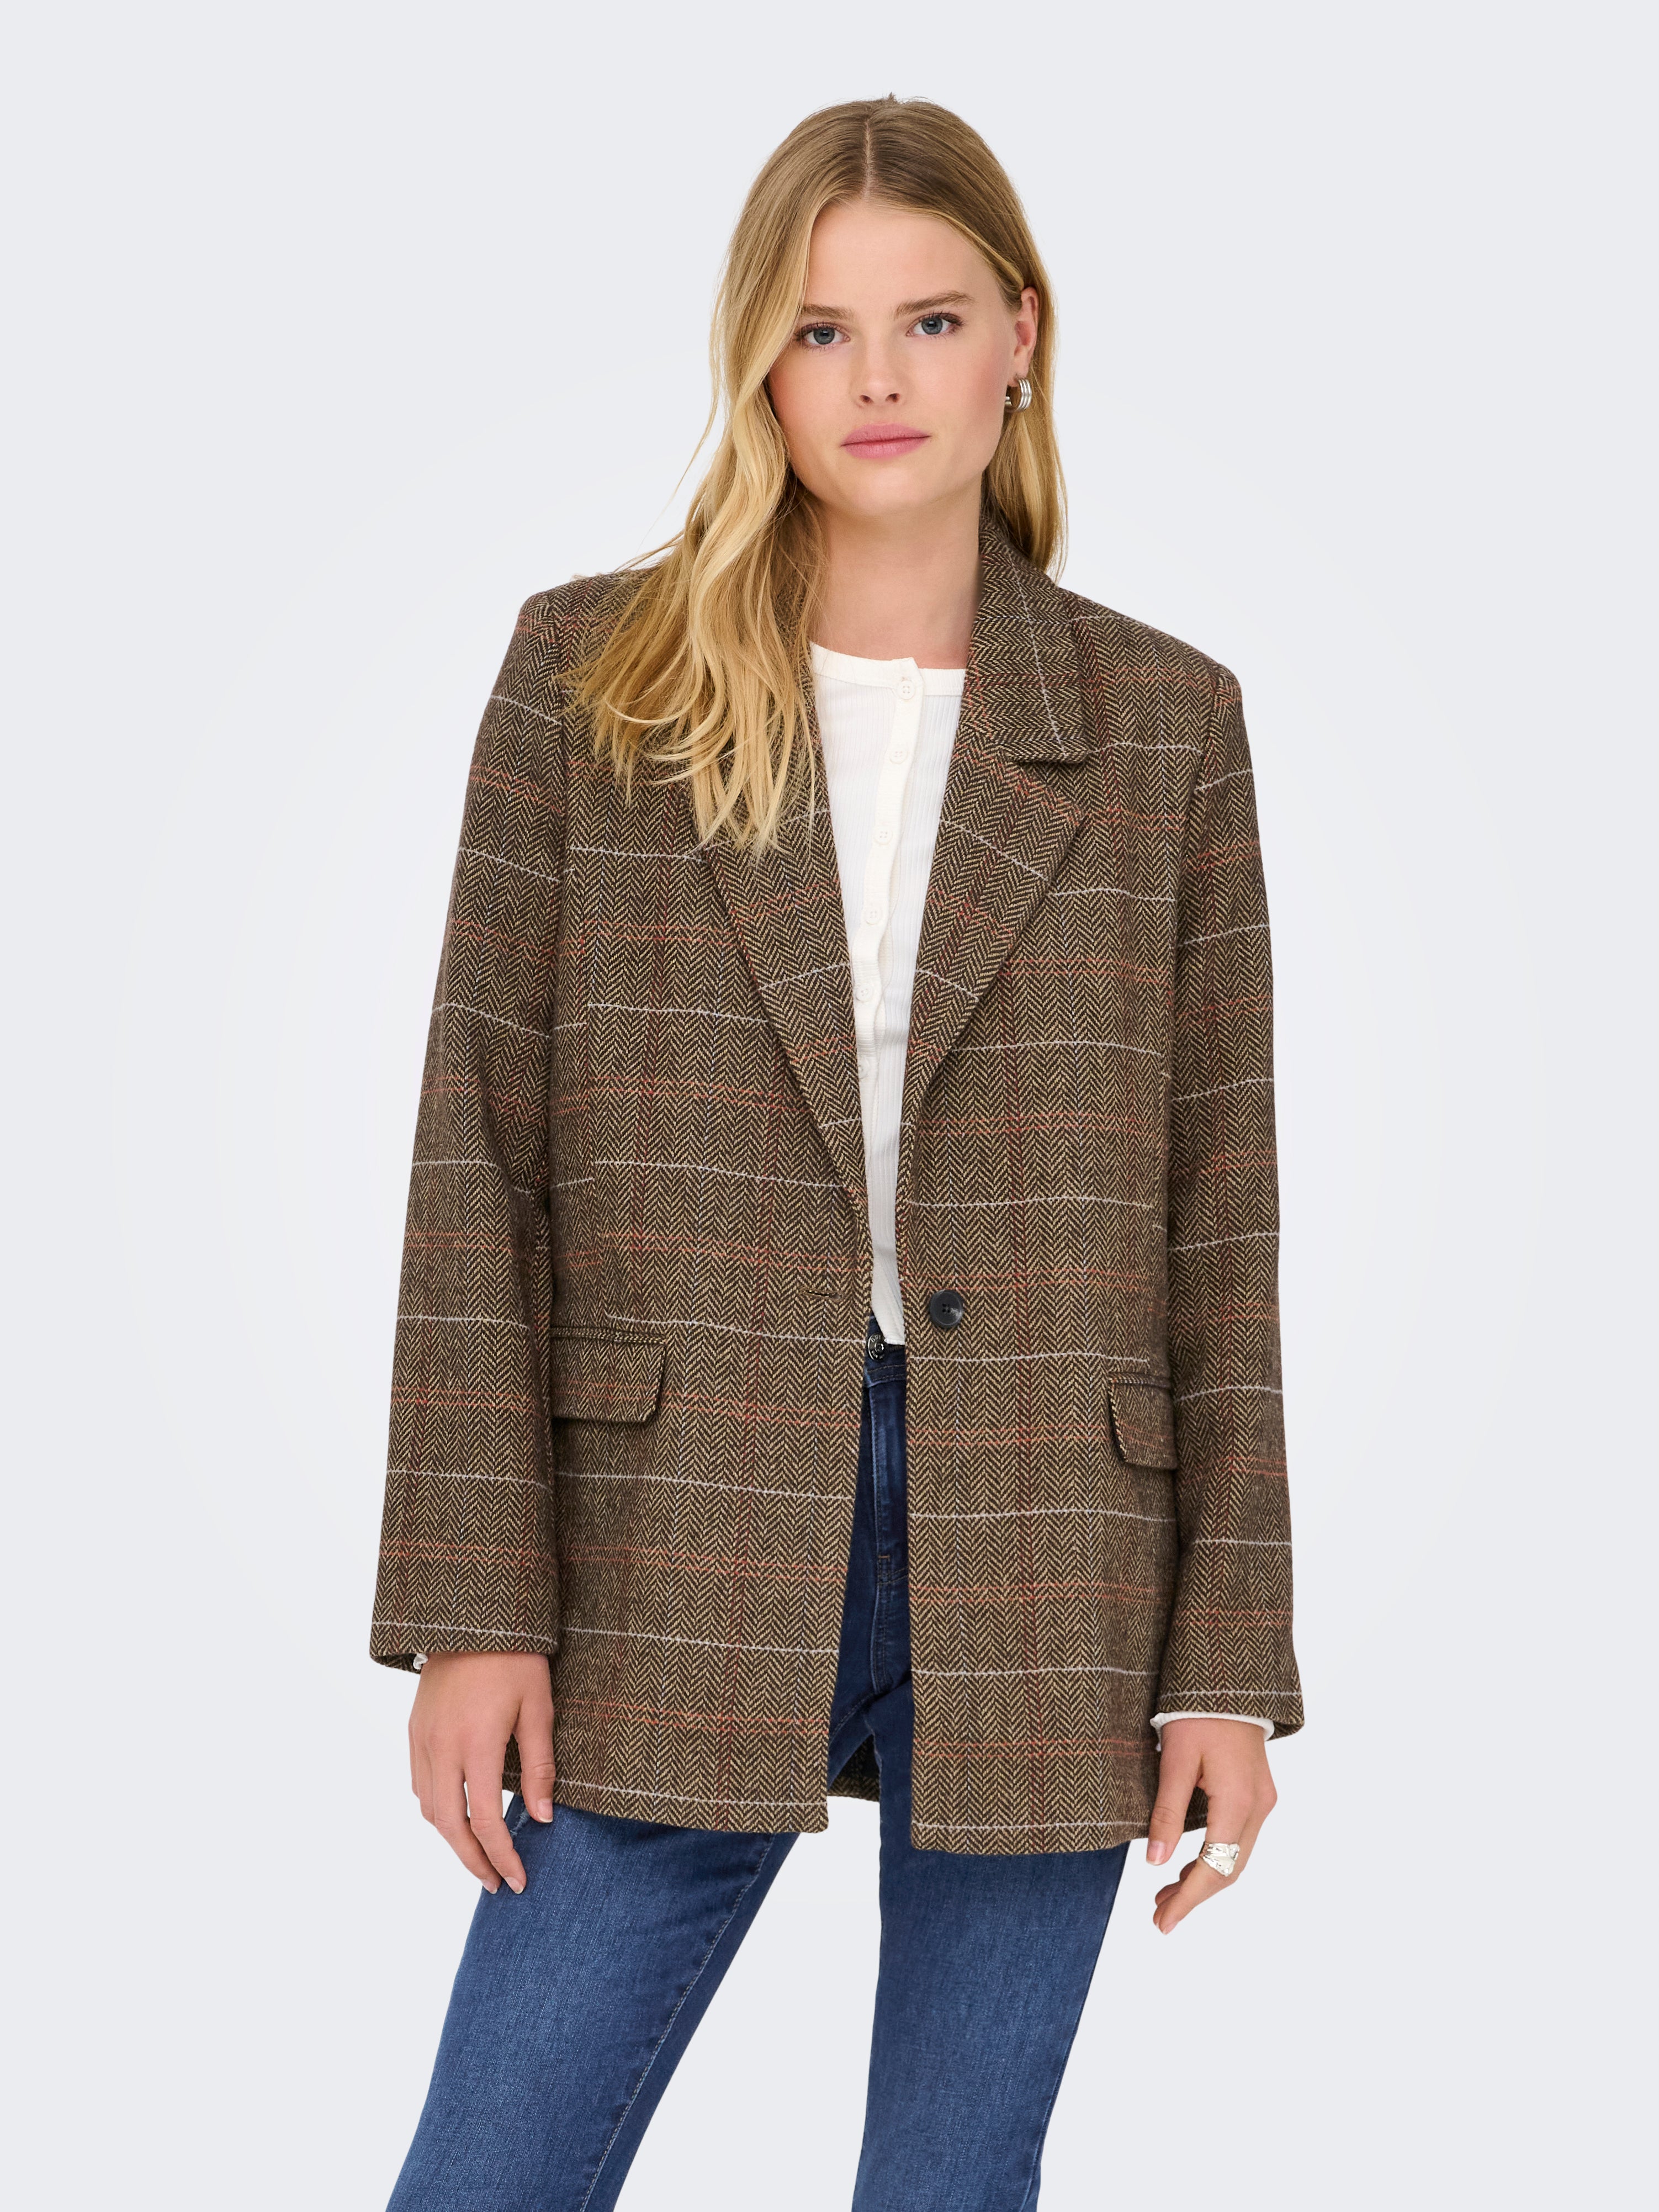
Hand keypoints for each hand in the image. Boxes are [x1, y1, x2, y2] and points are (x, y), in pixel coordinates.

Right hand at [408, 1652, 555, 1893]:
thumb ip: (539, 1766)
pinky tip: (457, 1814)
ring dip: (452, 1838)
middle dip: (473, 1861)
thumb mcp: (538, 1707)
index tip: (518, 1880)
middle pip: (449, 1826)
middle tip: (496, 1882)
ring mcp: (422, 1739)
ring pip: (429, 1808)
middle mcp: (441, 1747)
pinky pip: (419, 1784)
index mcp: (476, 1744)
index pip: (486, 1821)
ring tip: (480, 1854)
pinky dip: (437, 1809)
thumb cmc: (516, 1658)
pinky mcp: (415, 1730)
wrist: (474, 1617)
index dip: (502, 1857)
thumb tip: (543, 1819)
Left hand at [1145, 1717, 1275, 1933]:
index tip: (1162, 1923)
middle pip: (1229, 1869)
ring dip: (1204, 1878)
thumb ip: (1167, 1813)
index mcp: (1239, 1801)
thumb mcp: (1174, 1759)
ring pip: (1236, 1856)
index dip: (1188, 1900)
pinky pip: (1239, 1838)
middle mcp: (1258, 1806)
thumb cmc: (1196, 1711)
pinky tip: (1189, 1864)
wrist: (1230, 1678)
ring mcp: (1263, 1799)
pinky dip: (1215, 1857)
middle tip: (1159, 1914)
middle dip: (1194, 1896)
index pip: (1214, 1868)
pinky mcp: (1258, 1790)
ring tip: (1166, 1895)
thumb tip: (1154, 1862)